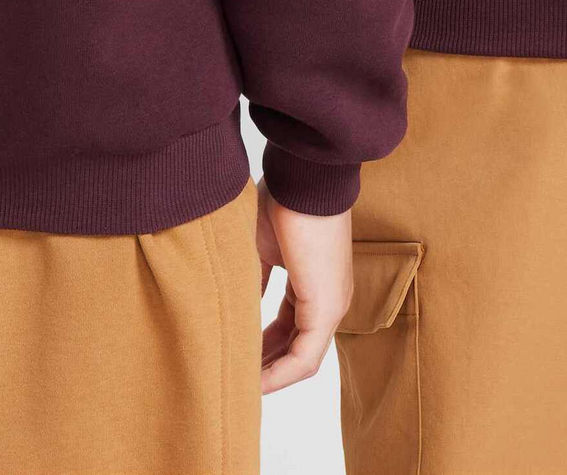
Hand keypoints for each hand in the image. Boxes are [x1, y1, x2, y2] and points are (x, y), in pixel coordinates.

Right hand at [254, 183, 352, 393]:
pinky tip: (255, 384)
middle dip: (264, 366)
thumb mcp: (259, 246)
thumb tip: (237, 304)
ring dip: (271, 376)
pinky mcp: (327, 308)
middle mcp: (329, 298)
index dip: (262, 345)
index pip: (289, 326)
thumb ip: (253, 279)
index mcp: (315, 281)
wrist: (302, 177)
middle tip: (234, 381)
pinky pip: (304, 358)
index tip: (236, 355)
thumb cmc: (282, 200)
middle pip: (296, 347)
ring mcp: (332, 305)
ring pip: (302, 359)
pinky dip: (279, 374)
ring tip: (241, 390)